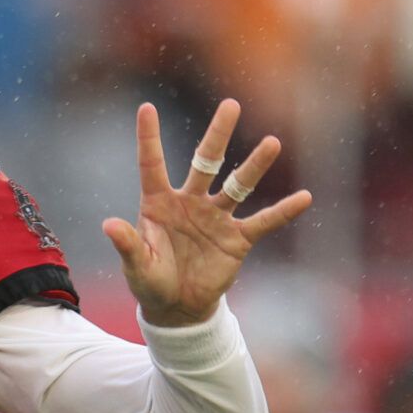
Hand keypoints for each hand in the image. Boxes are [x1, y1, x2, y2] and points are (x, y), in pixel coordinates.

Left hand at [103, 99, 311, 325]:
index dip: (149, 138)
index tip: (146, 107)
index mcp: (159, 203)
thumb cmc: (150, 282)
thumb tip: (108, 225)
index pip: (152, 165)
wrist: (177, 307)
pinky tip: (304, 197)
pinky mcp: (237, 238)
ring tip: (272, 142)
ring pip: (238, 185)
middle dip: (217, 135)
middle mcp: (190, 202)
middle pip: (205, 162)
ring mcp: (216, 218)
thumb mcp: (136, 265)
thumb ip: (127, 244)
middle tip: (231, 105)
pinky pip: (263, 222)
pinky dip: (283, 211)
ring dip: (254, 165)